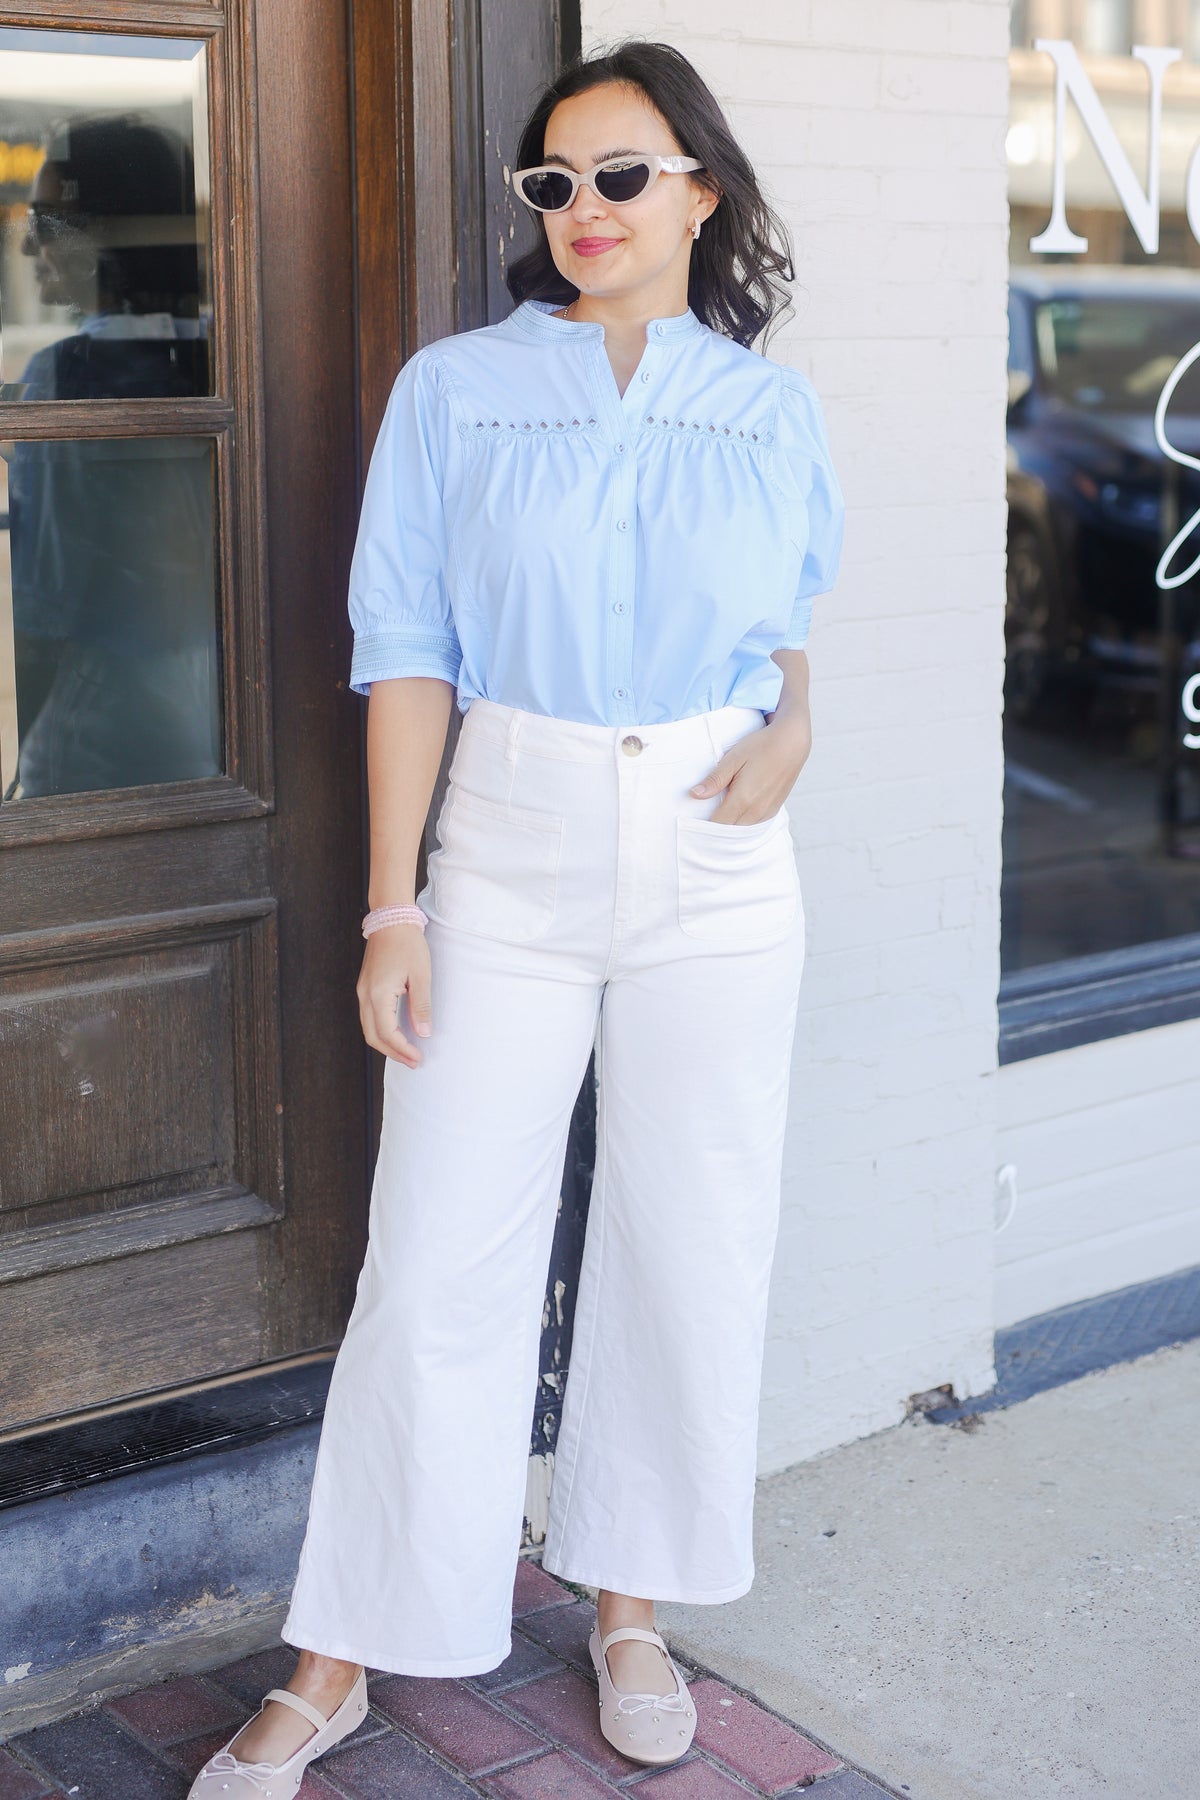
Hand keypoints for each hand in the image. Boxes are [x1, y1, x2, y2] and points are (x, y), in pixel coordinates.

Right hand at [356, 924, 432, 1066]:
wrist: (391, 920)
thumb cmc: (408, 945)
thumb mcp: (421, 976)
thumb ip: (421, 1007)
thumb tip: (423, 1033)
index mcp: (379, 995)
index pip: (388, 1033)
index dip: (403, 1050)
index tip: (418, 1058)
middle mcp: (365, 996)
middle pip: (373, 1036)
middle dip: (393, 1053)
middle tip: (412, 1062)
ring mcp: (363, 992)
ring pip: (368, 1028)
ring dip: (386, 1044)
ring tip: (405, 1052)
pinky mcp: (365, 987)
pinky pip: (368, 1017)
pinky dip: (381, 1031)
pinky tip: (396, 1033)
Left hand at [690, 715, 812, 823]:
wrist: (792, 743)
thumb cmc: (761, 746)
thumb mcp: (733, 758)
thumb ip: (714, 779)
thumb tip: (694, 795)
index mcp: (742, 799)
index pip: (717, 825)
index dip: (703, 826)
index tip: (691, 823)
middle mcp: (756, 810)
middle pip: (729, 831)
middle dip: (714, 830)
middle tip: (700, 821)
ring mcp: (767, 812)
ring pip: (742, 830)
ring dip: (729, 827)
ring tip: (716, 817)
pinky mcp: (774, 809)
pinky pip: (754, 824)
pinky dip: (742, 823)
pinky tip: (734, 814)